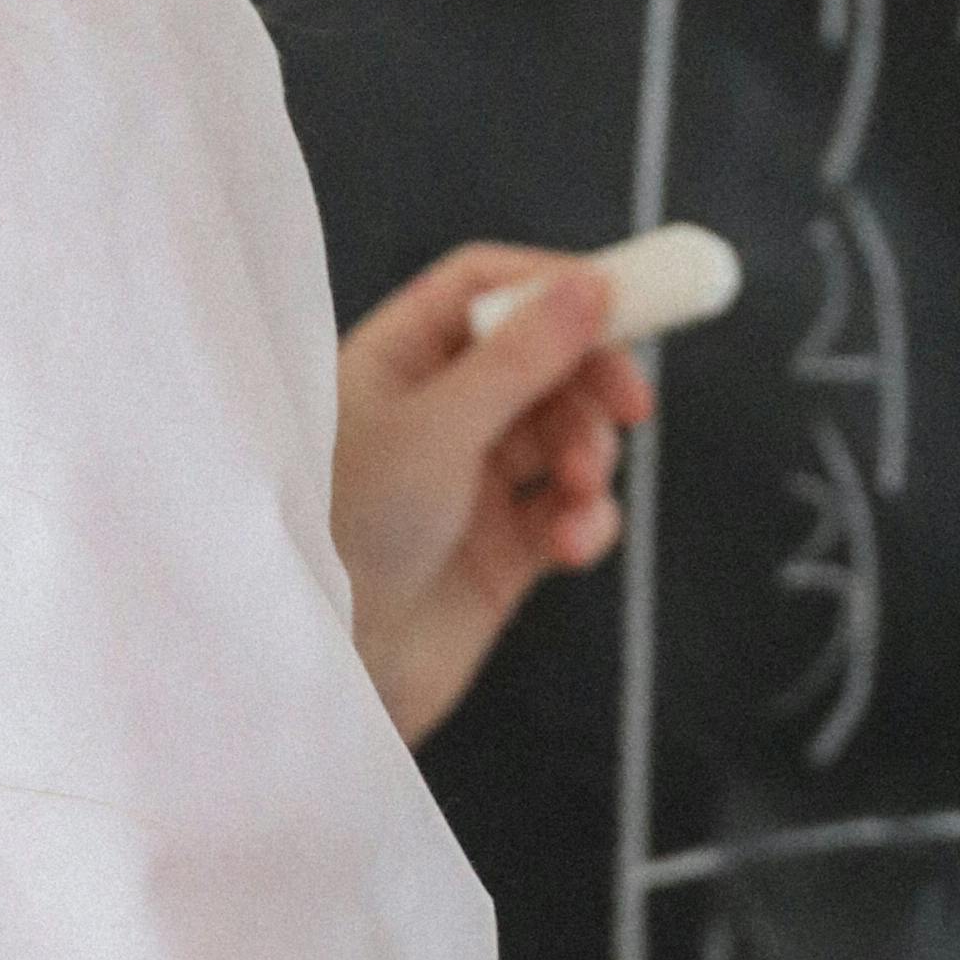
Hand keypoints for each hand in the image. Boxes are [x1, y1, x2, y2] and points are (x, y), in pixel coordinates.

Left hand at [332, 247, 650, 744]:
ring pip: (566, 435)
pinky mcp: (502, 550)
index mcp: (396, 363)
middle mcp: (434, 414)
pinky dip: (586, 520)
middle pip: (543, 359)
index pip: (485, 288)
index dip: (556, 285)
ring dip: (590, 456)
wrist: (328, 675)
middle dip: (591, 381)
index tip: (626, 300)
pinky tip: (573, 545)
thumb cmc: (348, 536)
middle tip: (631, 405)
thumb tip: (592, 285)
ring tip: (579, 491)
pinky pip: (570, 510)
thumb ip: (520, 358)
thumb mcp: (436, 430)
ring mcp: (471, 483)